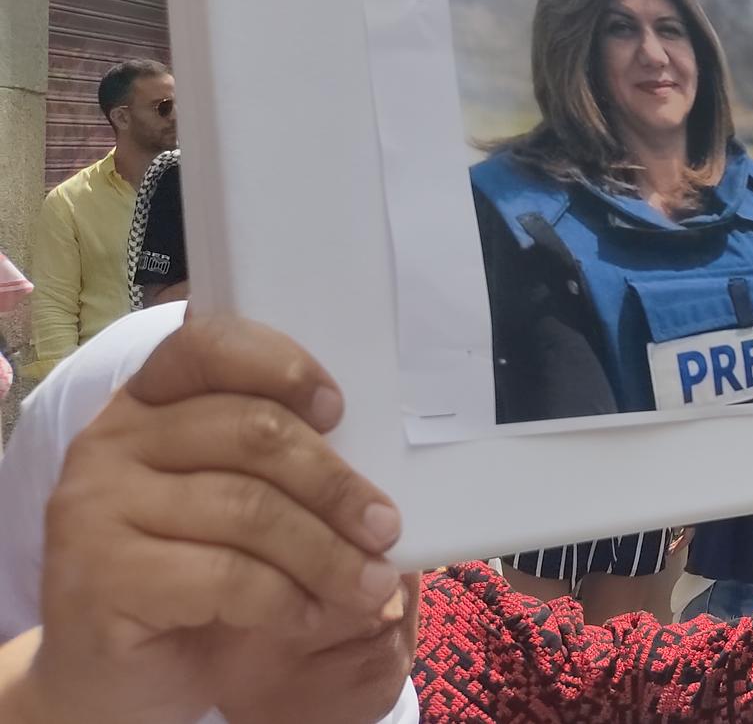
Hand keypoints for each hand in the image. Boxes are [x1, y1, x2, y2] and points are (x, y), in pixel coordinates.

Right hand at [28, 315, 413, 723]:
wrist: (112, 676)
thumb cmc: (191, 578)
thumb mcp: (235, 507)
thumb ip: (277, 466)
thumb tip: (384, 469)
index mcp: (148, 403)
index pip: (211, 346)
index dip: (283, 367)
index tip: (338, 410)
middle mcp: (112, 442)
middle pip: (254, 433)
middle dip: (337, 486)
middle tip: (386, 528)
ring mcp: (96, 507)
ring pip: (249, 510)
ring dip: (329, 554)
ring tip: (370, 585)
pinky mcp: (101, 577)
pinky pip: (226, 576)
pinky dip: (287, 599)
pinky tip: (309, 616)